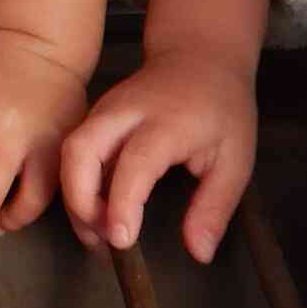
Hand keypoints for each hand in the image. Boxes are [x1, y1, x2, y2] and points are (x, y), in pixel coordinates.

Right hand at [61, 47, 258, 261]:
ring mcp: (106, 109)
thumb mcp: (235, 160)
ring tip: (97, 233)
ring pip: (71, 152)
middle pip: (81, 150)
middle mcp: (127, 112)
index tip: (122, 240)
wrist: (200, 54)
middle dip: (79, 201)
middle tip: (101, 240)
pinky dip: (79, 184)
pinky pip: (76, 151)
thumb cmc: (222, 108)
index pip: (134, 163)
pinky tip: (97, 210)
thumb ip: (215, 207)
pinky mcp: (96, 115)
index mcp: (167, 122)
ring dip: (75, 197)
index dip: (121, 203)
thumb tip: (198, 253)